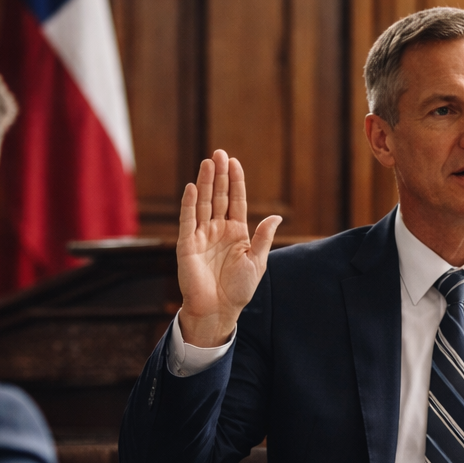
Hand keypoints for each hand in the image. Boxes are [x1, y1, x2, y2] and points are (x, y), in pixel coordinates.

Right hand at [174, 150, 283, 348]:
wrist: (219, 310)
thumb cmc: (238, 289)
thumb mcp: (257, 262)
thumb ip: (263, 238)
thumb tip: (276, 217)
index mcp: (236, 232)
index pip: (235, 201)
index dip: (235, 182)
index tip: (234, 162)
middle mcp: (217, 230)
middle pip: (218, 196)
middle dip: (219, 175)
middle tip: (219, 153)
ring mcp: (201, 235)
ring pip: (204, 203)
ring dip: (206, 183)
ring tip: (208, 162)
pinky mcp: (187, 245)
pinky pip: (188, 221)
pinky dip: (190, 205)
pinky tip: (193, 188)